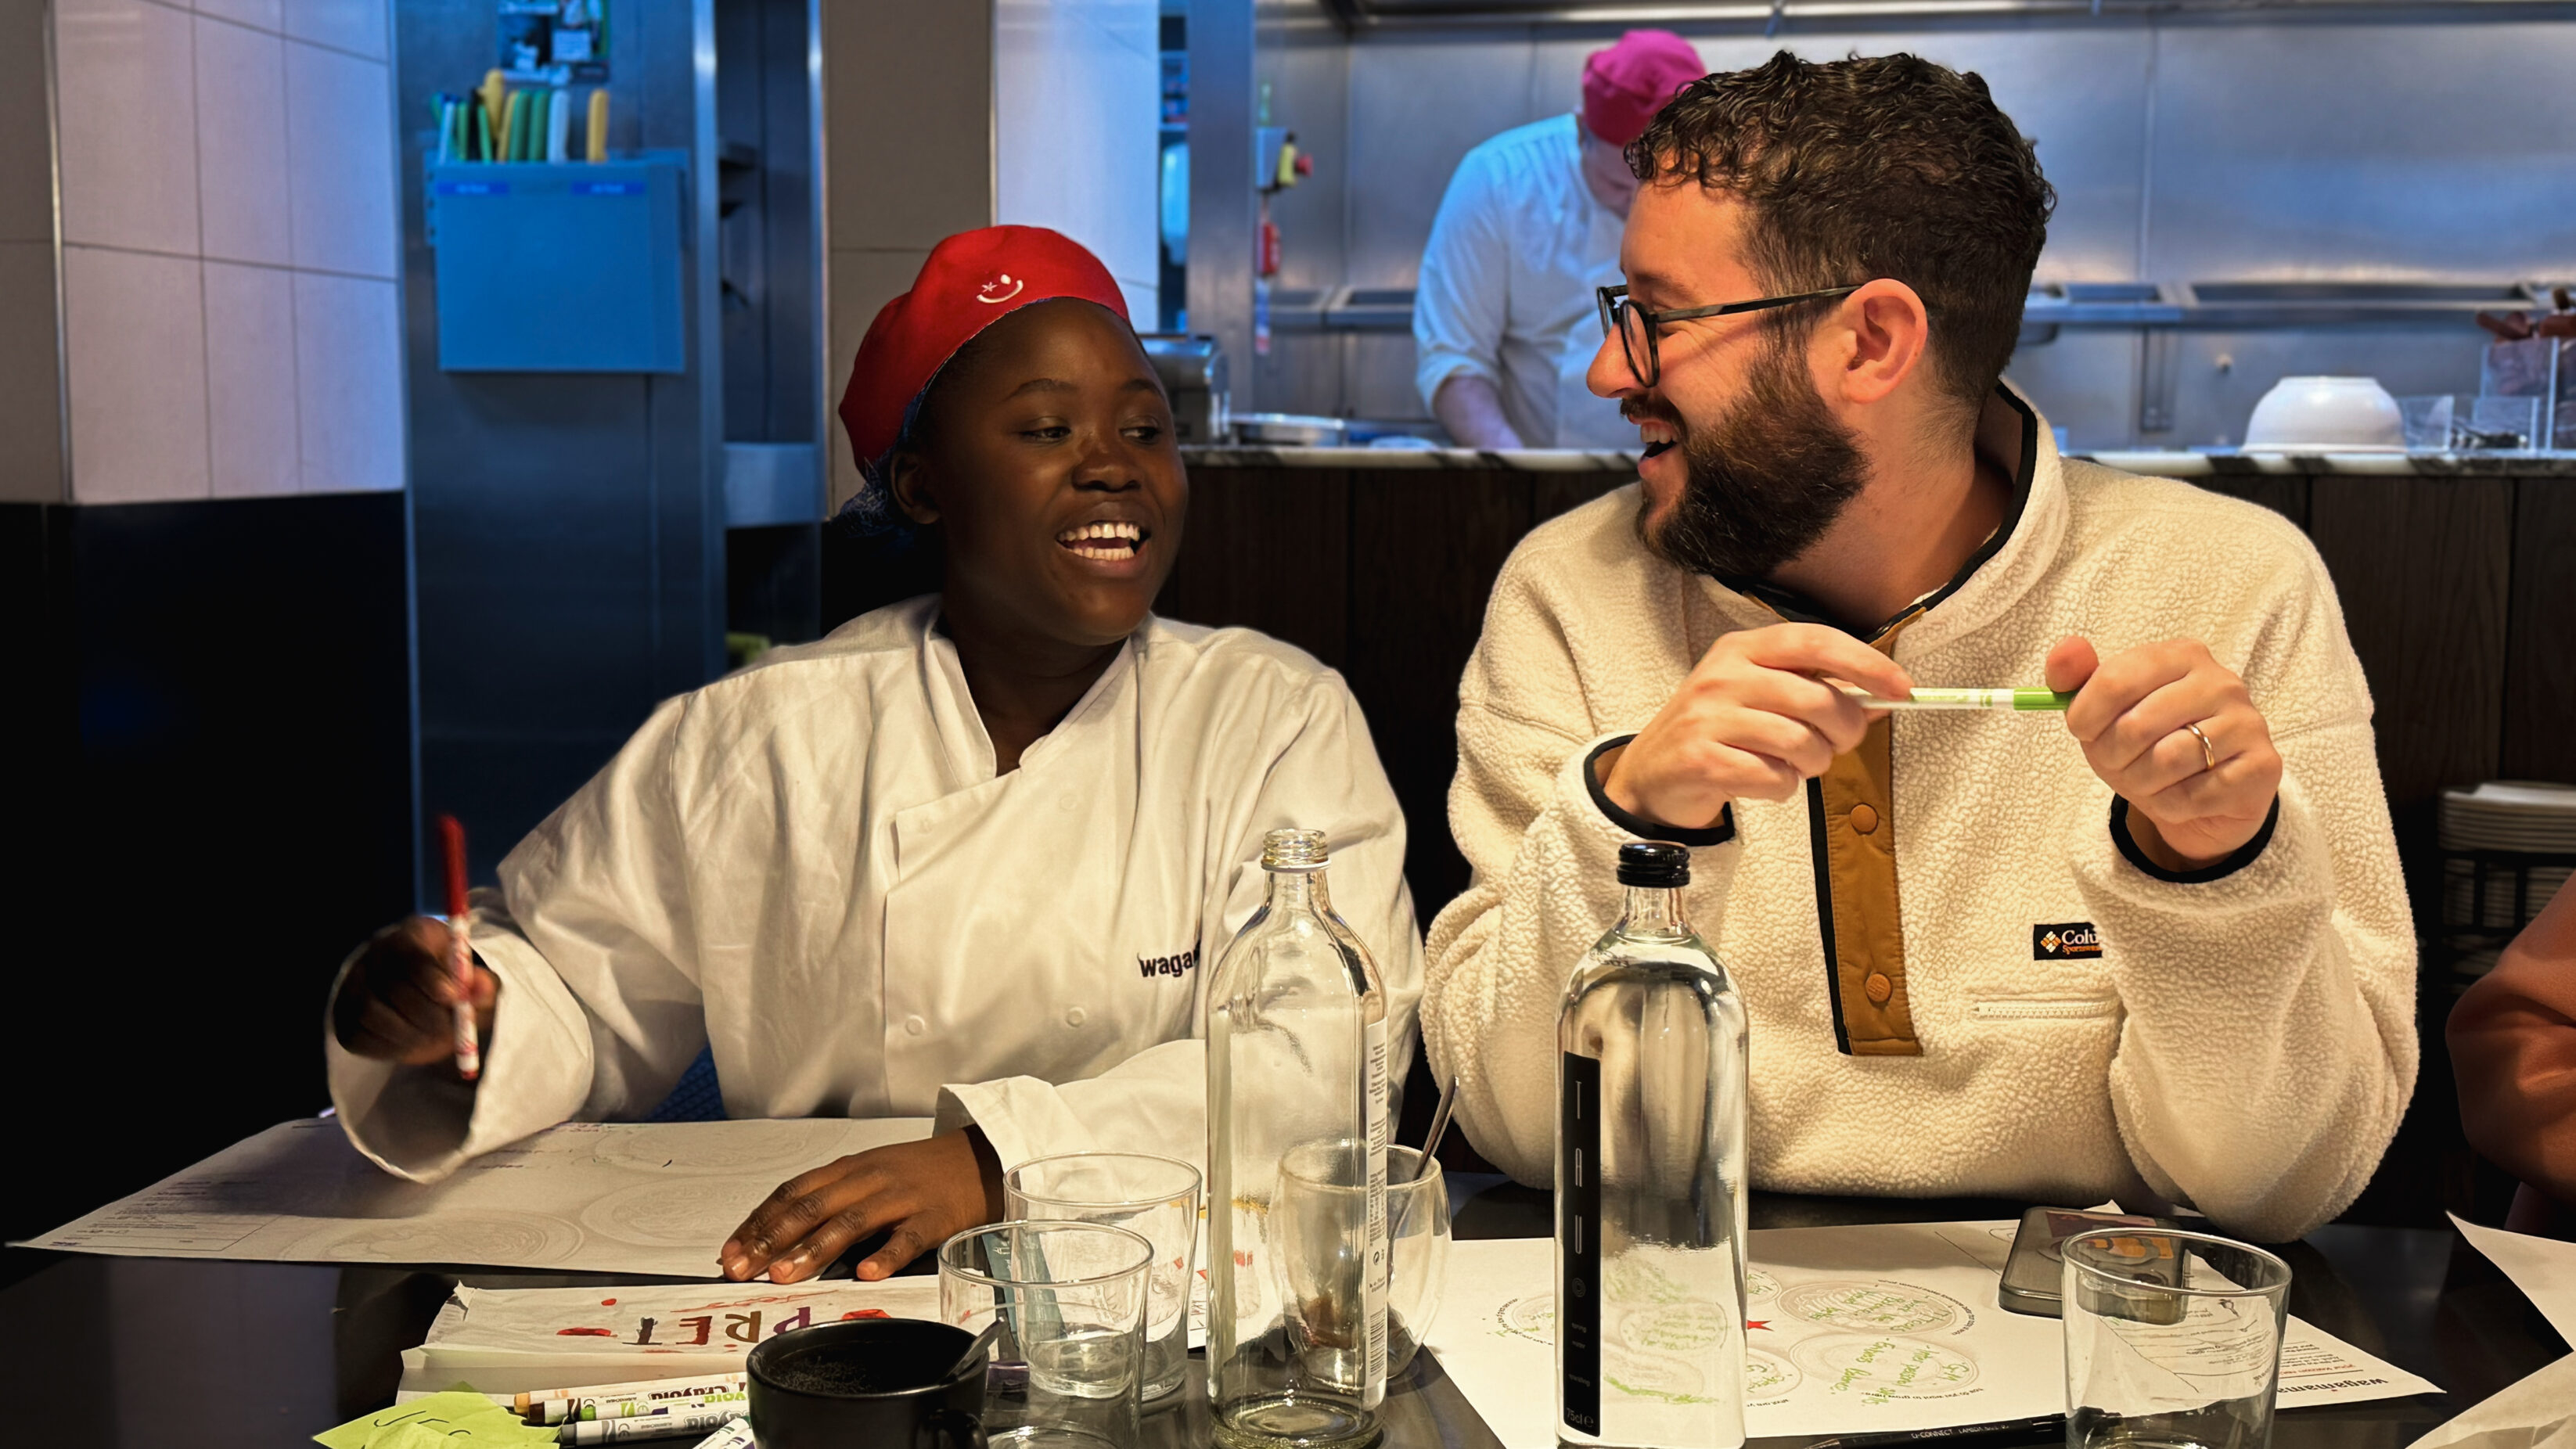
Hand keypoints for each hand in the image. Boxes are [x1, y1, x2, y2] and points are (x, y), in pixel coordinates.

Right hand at [331, 917, 498, 1067]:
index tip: (454, 997)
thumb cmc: (452, 985)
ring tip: (433, 1038)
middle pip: (390, 985)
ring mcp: (354, 984)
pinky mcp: (343, 1016)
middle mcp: (376, 955)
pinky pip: (358, 1035)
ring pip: (371, 1013)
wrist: (423, 1000)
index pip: (411, 954)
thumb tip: (484, 987)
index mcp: (411, 935)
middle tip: (450, 1029)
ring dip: (407, 1033)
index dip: (431, 978)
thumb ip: (481, 984)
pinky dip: (387, 1046)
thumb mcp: (473, 982)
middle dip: (425, 1013)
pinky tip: (411, 1043)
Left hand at [722, 1129, 1004, 1283]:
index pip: (792, 1193)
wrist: (975, 1160)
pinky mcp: (933, 1218)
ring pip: (851, 1222)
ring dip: (814, 1249)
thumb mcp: (866, 1175)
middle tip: (743, 1269)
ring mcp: (901, 1197)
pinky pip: (907, 1238)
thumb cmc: (914, 1174)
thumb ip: (827, 1201)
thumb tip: (776, 1236)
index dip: (758, 1222)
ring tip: (786, 1275)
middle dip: (772, 1239)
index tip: (730, 1252)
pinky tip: (867, 1273)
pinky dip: (885, 1255)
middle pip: (813, 1207)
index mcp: (847, 1170)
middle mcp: (868, 1179)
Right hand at [1602, 623, 1913, 829]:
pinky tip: (1765, 781)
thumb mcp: (1761, 694)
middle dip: (1845, 729)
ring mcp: (1709, 717)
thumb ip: (1817, 690)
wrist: (1653, 773)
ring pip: (1800, 742)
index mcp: (1742, 648)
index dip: (1864, 663)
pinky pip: (1774, 778)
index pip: (1814, 641)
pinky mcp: (1703, 760)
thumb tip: (1884, 697)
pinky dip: (1782, 787)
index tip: (1901, 688)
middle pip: (1816, 699)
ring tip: (1795, 765)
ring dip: (1813, 764)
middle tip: (1840, 744)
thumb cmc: (1720, 729)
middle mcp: (1723, 675)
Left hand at [2050, 636, 2282, 869]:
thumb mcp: (2103, 712)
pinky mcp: (2263, 766)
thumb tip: (2065, 649)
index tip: (2081, 731)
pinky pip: (2195, 795)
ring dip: (2141, 783)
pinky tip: (2178, 797)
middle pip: (2137, 725)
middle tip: (2117, 764)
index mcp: (2180, 656)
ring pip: (2167, 760)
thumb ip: (2075, 677)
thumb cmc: (2147, 745)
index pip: (2116, 679)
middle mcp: (2221, 681)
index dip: (2085, 715)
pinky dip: (2171, 805)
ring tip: (2147, 781)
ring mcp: (2248, 722)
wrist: (2203, 798)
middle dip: (2112, 756)